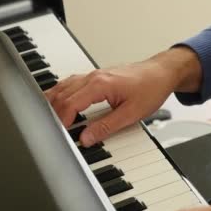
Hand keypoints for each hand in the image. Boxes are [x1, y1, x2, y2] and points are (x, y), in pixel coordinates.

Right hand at [45, 47, 201, 146]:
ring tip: (48, 118)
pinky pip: (72, 83)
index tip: (58, 134)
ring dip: (55, 101)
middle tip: (50, 131)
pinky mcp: (97, 76)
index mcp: (100, 85)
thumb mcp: (131, 113)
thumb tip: (86, 138)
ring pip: (64, 86)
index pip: (71, 103)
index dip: (61, 120)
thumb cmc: (151, 88)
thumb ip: (106, 126)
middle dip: (53, 113)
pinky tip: (60, 101)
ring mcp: (94, 75)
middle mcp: (94, 77)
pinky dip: (62, 93)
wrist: (162, 73)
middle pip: (63, 94)